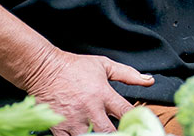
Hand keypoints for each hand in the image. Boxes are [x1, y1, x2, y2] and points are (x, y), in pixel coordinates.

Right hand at [24, 49, 153, 134]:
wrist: (44, 68)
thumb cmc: (74, 67)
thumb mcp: (103, 65)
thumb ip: (128, 74)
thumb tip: (149, 80)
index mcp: (103, 93)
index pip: (126, 112)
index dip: (135, 122)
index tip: (137, 126)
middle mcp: (90, 108)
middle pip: (110, 133)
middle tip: (121, 134)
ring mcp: (74, 119)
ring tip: (100, 134)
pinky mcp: (59, 126)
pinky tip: (83, 135)